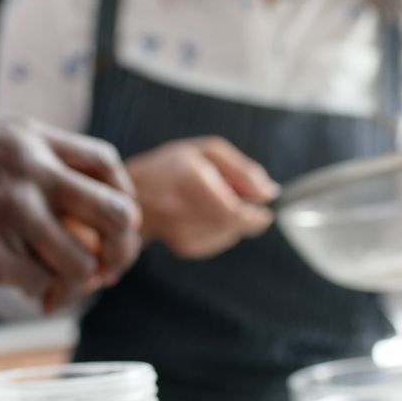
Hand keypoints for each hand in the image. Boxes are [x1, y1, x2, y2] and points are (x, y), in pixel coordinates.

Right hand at [0, 111, 141, 310]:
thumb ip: (21, 157)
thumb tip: (60, 191)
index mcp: (28, 138)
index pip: (106, 163)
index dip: (120, 198)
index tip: (113, 224)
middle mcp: (31, 172)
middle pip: (116, 212)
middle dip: (121, 248)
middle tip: (106, 269)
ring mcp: (12, 213)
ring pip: (83, 259)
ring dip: (80, 283)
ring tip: (60, 292)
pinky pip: (44, 284)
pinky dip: (49, 297)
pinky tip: (36, 300)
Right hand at [127, 136, 279, 258]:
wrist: (131, 194)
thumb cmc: (171, 167)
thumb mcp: (207, 152)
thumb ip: (242, 171)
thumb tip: (270, 194)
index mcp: (191, 183)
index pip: (235, 212)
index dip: (255, 214)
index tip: (264, 210)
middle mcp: (184, 212)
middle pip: (236, 226)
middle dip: (246, 217)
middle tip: (237, 201)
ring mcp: (182, 234)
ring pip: (230, 236)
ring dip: (232, 223)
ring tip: (211, 204)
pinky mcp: (184, 248)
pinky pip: (218, 243)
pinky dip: (220, 231)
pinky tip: (203, 217)